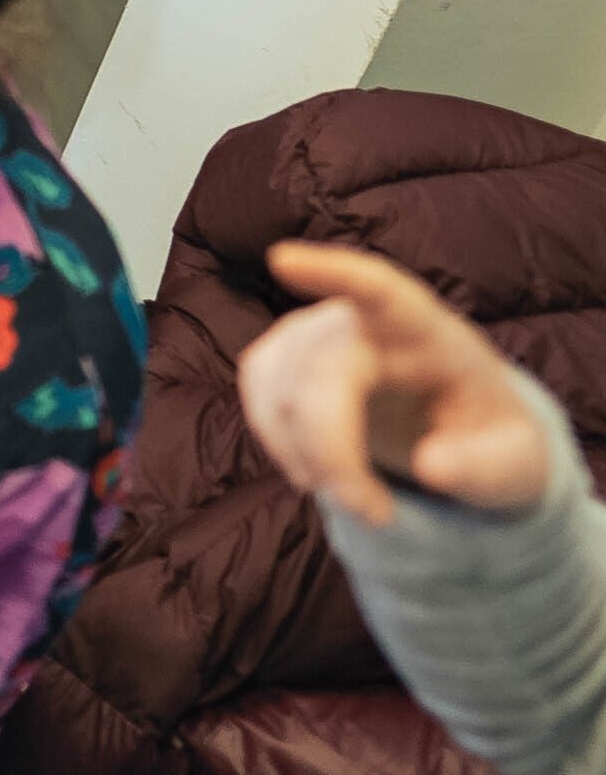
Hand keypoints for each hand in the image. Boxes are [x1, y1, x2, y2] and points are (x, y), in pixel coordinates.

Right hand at [239, 241, 553, 526]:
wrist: (461, 441)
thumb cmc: (490, 440)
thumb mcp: (516, 465)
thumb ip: (485, 468)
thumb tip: (429, 465)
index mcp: (430, 334)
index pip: (381, 291)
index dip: (332, 273)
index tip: (283, 260)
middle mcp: (363, 322)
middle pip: (319, 371)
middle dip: (332, 450)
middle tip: (373, 514)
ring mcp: (314, 334)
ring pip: (279, 386)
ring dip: (304, 453)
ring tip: (355, 497)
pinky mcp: (283, 357)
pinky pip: (258, 391)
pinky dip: (279, 441)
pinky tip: (314, 468)